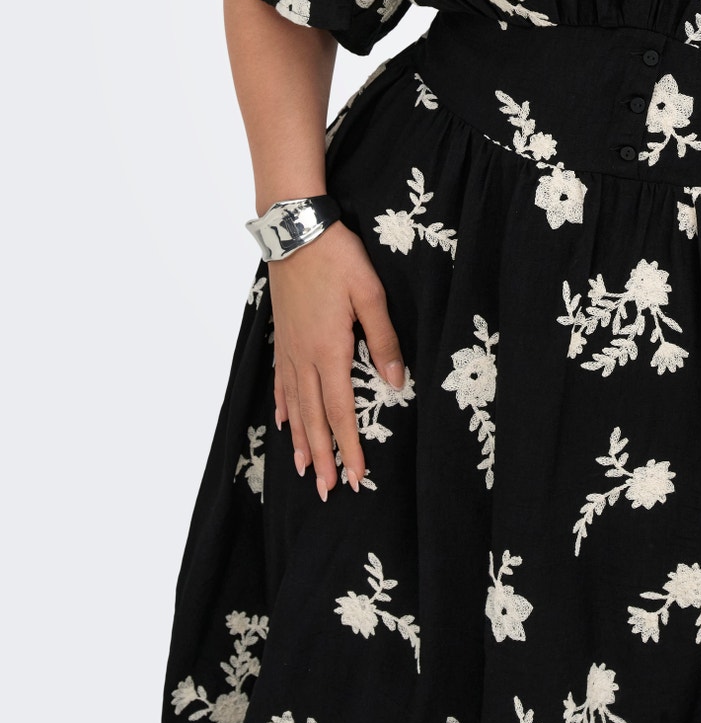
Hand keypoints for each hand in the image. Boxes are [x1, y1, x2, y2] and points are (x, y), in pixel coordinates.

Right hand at [267, 220, 406, 500]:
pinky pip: (281, 382)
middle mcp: (305, 358)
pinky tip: (283, 421)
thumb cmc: (338, 259)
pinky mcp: (282, 337)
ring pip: (295, 406)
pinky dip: (283, 406)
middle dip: (323, 456)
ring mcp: (289, 349)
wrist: (296, 231)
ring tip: (304, 470)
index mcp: (330, 352)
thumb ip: (384, 341)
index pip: (340, 411)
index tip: (354, 477)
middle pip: (314, 418)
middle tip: (327, 491)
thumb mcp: (372, 295)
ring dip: (300, 440)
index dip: (348, 446)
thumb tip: (397, 383)